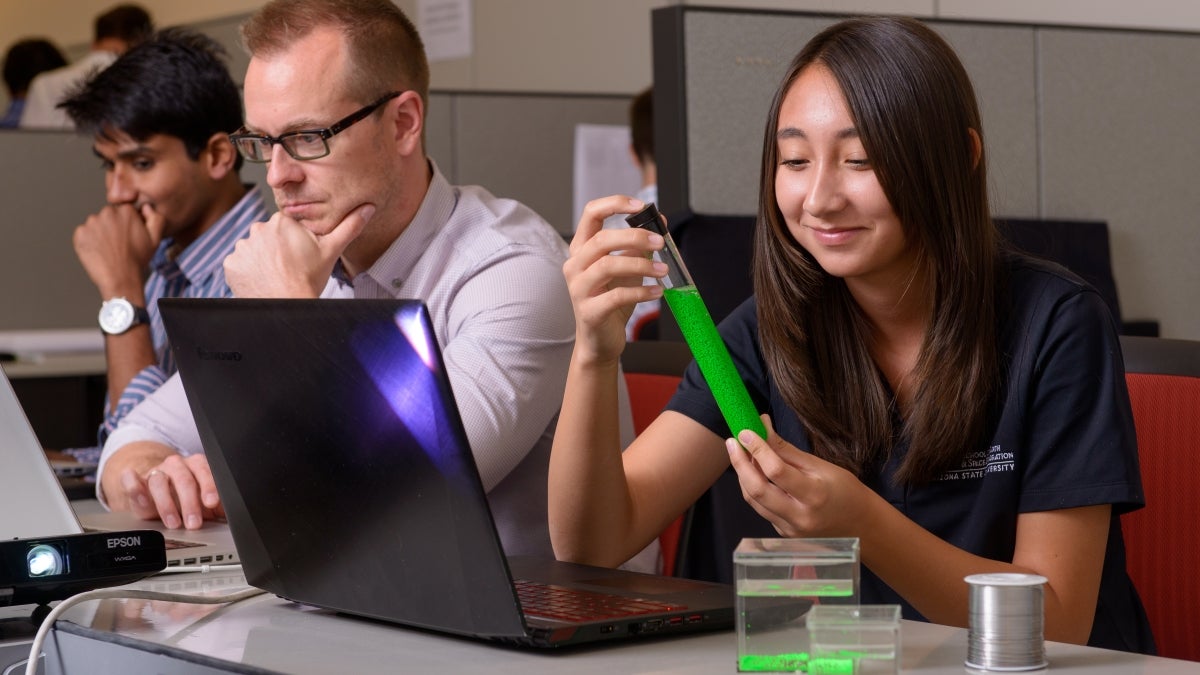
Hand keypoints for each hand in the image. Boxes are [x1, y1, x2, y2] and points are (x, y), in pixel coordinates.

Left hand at [73, 203, 164, 297]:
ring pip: (96, 224)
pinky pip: (84, 233)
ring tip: (109, 249)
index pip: (124, 210)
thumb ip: (156, 218)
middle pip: (109, 215)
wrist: (120, 278)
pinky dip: (89, 240)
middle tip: (119, 243)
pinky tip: (99, 251)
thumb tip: (145, 207)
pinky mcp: (80, 233)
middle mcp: (107, 213)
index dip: (127, 223)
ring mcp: (92, 223)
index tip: (128, 235)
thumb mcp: (156, 238)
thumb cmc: (137, 259)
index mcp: (126, 211)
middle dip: (112, 226)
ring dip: (100, 233)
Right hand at [118, 453, 223, 529]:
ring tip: (173, 523)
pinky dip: (135, 488)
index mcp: (197, 466)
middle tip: (194, 523)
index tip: (212, 503)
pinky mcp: (136, 481)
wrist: (157, 491)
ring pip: (159, 482)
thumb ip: (219, 506)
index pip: (205, 471)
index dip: (209, 486)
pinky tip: (141, 499)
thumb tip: (237, 516)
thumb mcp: (205, 502)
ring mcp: (155, 471)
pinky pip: (131, 479)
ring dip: (166, 504)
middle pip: (184, 479)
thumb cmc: (187, 498)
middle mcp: (177, 466)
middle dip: (190, 503)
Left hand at [225, 203, 374, 297]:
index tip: (300, 255)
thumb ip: (349, 226)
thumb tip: (369, 208)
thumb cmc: (309, 280)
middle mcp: (257, 229)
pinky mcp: (231, 263)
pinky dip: (249, 270)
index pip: (285, 225)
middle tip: (290, 266)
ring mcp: (242, 247)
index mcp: (282, 222)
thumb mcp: (332, 251)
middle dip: (276, 248)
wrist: (287, 307)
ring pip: (254, 248)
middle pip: (268, 235)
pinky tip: (263, 279)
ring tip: (276, 274)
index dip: (294, 240)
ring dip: (261, 259)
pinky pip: (240, 263)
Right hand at [564, 195, 666, 362]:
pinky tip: (657, 291)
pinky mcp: (589, 312)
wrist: (599, 341)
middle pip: (601, 239)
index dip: (615, 204)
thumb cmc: (611, 302)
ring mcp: (578, 289)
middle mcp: (574, 265)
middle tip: (661, 241)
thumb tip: (660, 221)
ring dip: (641, 264)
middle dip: (635, 236)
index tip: (641, 205)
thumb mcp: (627, 268)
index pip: (591, 214)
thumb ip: (638, 245)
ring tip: (663, 270)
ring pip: (608, 266)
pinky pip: (616, 296)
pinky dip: (641, 291)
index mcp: (581, 249)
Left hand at [726, 415, 869, 537]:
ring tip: (740, 453)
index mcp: (814, 496)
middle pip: (756, 490)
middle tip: (733, 442)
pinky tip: (753, 472)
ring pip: (753, 500)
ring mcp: (790, 529)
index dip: (757, 449)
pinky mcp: (783, 534)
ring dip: (743, 474)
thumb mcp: (821, 466)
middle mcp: (799, 517)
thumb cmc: (846, 491)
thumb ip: (788, 451)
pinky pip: (761, 508)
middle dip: (740, 463)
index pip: (776, 471)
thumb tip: (763, 428)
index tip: (746, 431)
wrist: (860, 526)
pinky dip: (753, 488)